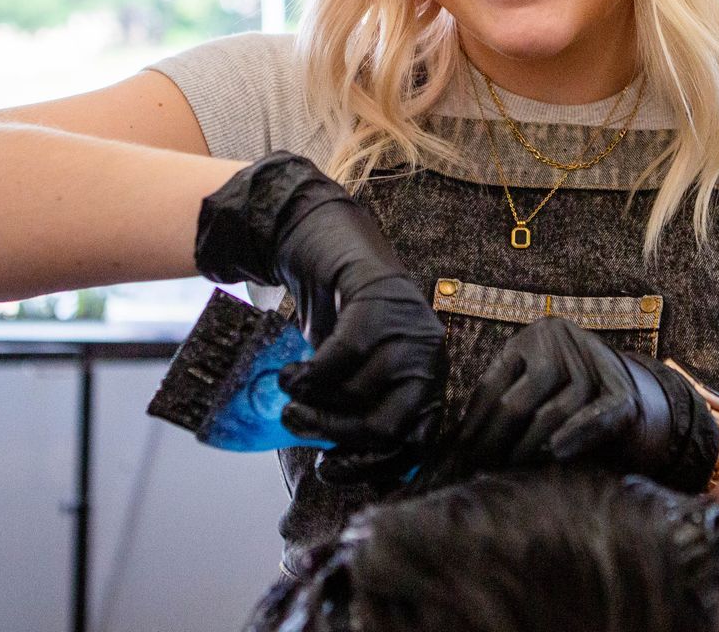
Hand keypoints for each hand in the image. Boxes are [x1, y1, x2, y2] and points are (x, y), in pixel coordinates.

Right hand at [194, 153, 444, 482]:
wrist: (332, 248)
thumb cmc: (344, 322)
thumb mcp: (358, 375)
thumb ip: (360, 413)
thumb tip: (344, 467)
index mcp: (430, 380)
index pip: (416, 443)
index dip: (372, 465)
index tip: (331, 470)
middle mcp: (429, 357)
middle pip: (389, 425)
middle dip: (337, 435)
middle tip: (299, 428)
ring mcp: (408, 329)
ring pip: (358, 394)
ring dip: (312, 405)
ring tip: (288, 401)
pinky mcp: (379, 305)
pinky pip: (337, 361)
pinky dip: (304, 377)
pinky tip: (290, 374)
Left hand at [436, 316, 718, 492]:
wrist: (626, 394)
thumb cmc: (563, 402)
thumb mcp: (529, 392)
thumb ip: (499, 408)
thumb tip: (448, 451)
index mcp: (530, 338)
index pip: (492, 388)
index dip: (473, 428)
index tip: (455, 462)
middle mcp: (560, 339)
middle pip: (519, 399)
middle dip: (495, 444)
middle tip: (476, 475)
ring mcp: (594, 359)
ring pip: (554, 410)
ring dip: (530, 447)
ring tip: (509, 473)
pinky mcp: (623, 388)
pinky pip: (597, 413)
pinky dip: (577, 434)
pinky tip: (556, 453)